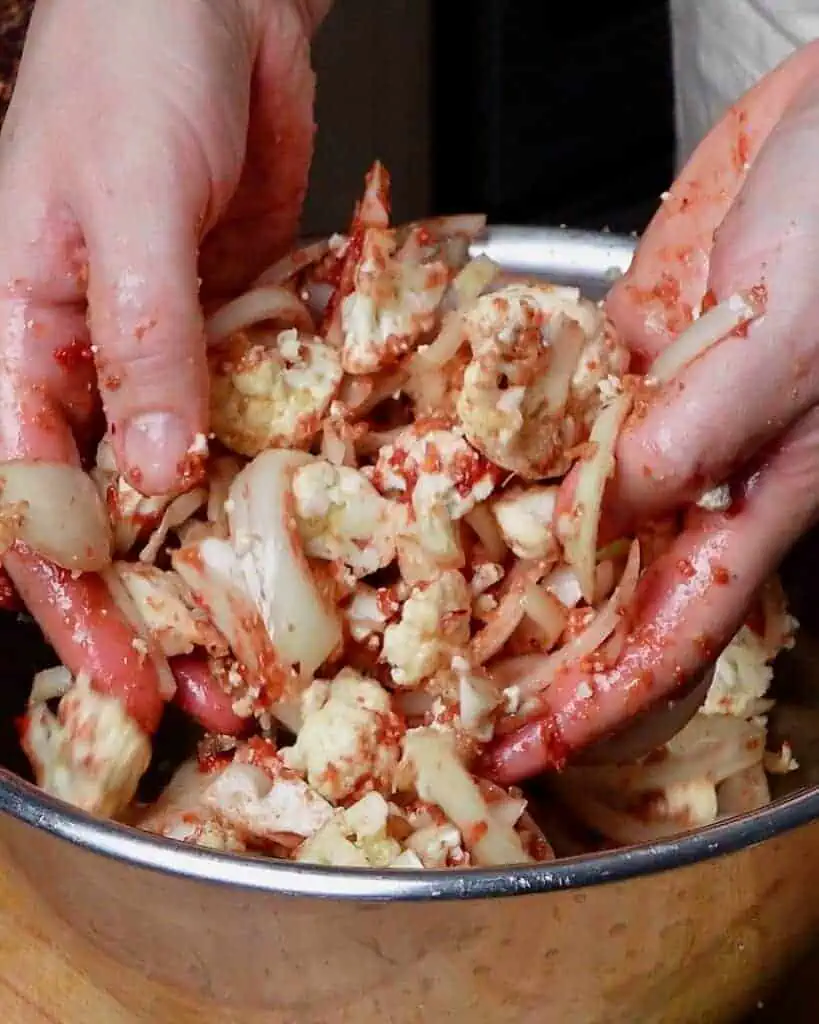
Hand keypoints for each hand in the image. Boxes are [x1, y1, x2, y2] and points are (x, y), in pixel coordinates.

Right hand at [0, 0, 328, 733]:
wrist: (211, 6)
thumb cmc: (131, 69)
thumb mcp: (124, 208)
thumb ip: (142, 345)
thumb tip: (157, 476)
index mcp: (19, 344)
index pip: (34, 507)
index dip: (75, 604)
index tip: (127, 679)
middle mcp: (92, 371)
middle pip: (118, 521)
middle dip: (161, 610)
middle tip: (218, 693)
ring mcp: (173, 363)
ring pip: (192, 487)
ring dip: (231, 564)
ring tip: (282, 641)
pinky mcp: (242, 342)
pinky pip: (260, 426)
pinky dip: (283, 480)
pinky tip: (322, 534)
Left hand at [488, 40, 818, 782]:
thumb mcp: (784, 342)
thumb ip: (690, 434)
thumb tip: (589, 518)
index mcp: (755, 495)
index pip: (671, 630)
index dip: (600, 700)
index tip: (529, 749)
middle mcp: (696, 466)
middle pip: (602, 585)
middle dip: (529, 646)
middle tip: (442, 687)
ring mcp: (652, 405)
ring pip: (561, 500)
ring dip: (495, 547)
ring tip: (415, 593)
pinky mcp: (624, 342)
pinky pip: (546, 403)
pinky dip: (494, 432)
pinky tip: (438, 457)